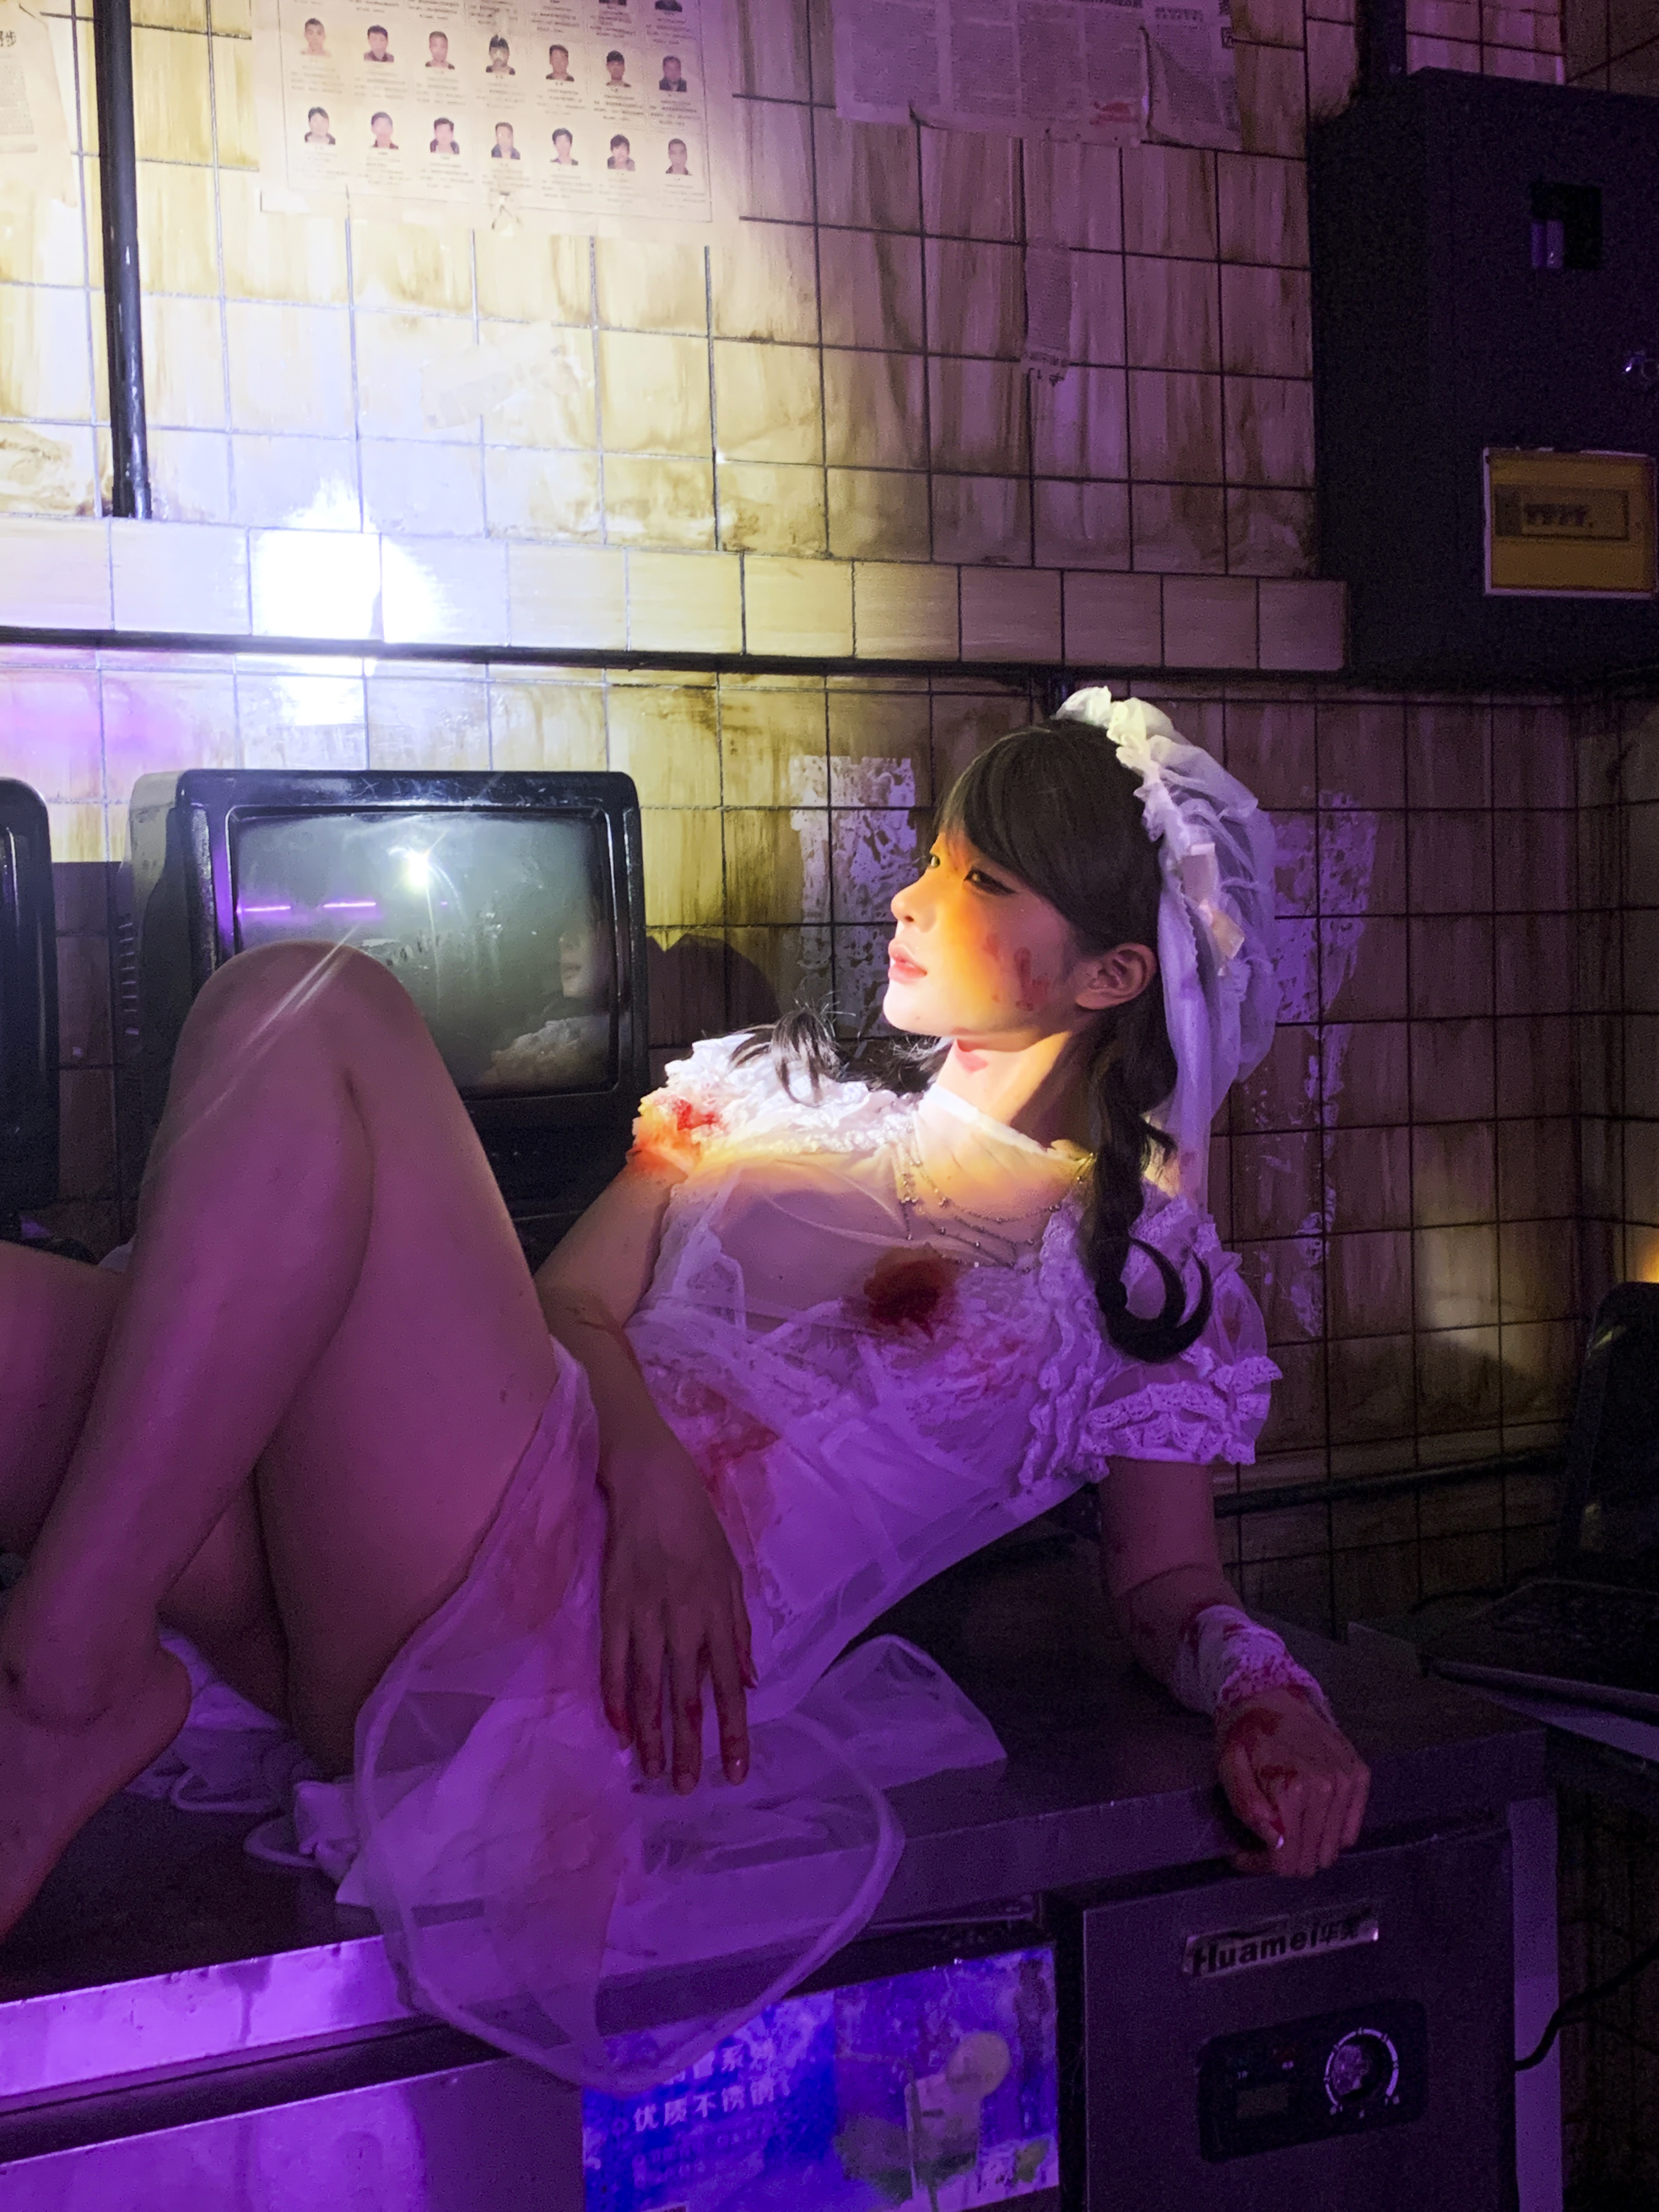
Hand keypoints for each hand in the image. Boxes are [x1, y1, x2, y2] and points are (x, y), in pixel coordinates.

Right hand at [598, 1439, 753, 1794]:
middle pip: (686, 1697)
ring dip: (650, 1735)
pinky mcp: (612, 1608)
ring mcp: (645, 1618)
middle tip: (688, 1789)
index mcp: (717, 1616)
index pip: (728, 1687)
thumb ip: (739, 1631)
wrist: (654, 1486)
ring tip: (652, 1773)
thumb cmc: (698, 1529)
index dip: (732, 1732)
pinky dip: (614, 1697)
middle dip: (689, 1747)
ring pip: (648, 1689)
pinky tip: (617, 1729)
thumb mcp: (732, 1575)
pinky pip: (612, 1662)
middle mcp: (684, 1623)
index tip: (735, 1773)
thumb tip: (747, 1681)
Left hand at [1215, 1688, 1369, 1877]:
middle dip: (1282, 1860)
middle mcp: (1328, 1786)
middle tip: (1261, 1843)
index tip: (1243, 1856)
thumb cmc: (1245, 1733)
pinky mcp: (1360, 1776)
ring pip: (1332, 1849)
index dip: (1262, 1865)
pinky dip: (1329, 1834)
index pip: (1287, 1857)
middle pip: (1311, 1858)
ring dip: (1306, 1848)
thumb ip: (1247, 1806)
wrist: (1271, 1695)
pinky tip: (1307, 1819)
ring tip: (1284, 1830)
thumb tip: (1275, 1841)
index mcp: (1293, 1786)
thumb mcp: (1229, 1765)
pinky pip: (1350, 1831)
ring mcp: (1348, 1781)